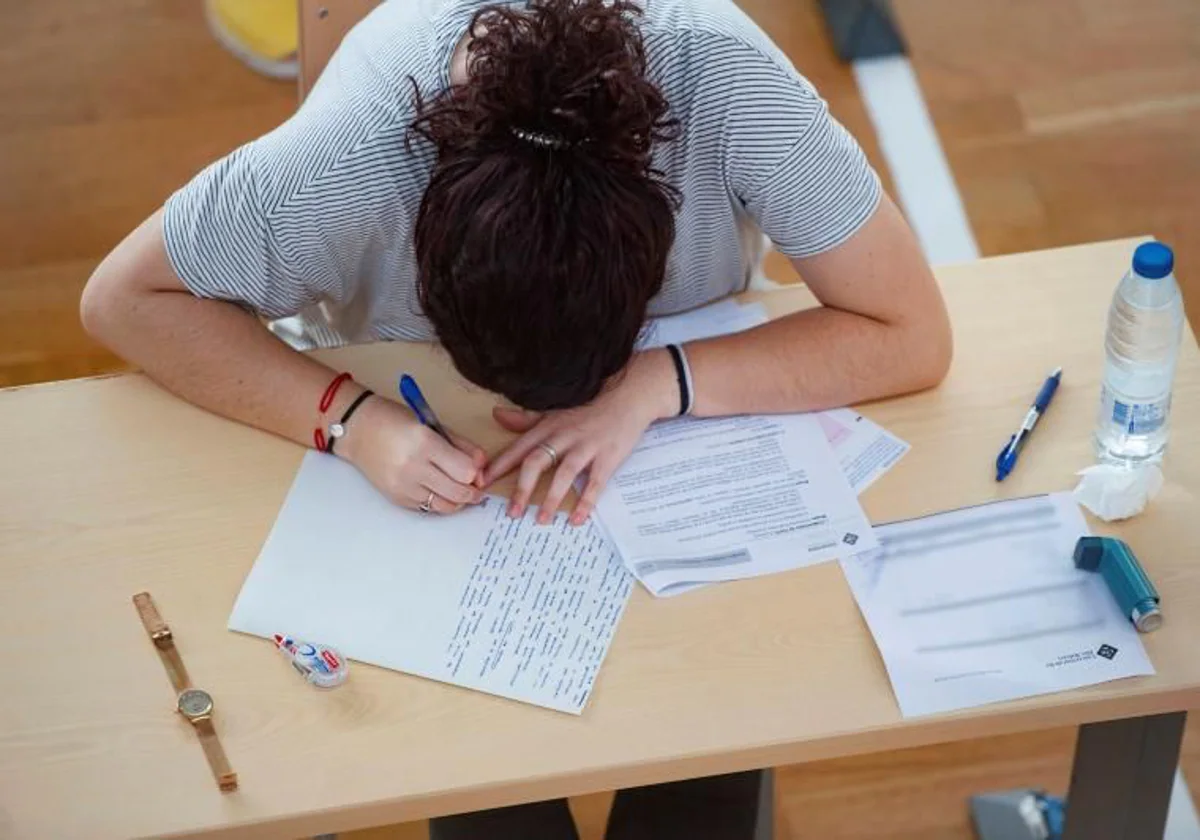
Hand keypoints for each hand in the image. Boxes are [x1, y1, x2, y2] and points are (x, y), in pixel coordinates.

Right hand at [339, 391, 485, 513]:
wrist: (357, 430)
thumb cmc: (395, 420)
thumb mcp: (432, 424)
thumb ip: (461, 444)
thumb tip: (482, 465)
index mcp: (425, 442)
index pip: (464, 471)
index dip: (476, 473)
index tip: (477, 470)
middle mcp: (413, 467)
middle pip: (458, 492)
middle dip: (473, 492)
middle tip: (476, 487)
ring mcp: (403, 486)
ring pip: (444, 506)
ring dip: (458, 501)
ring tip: (461, 491)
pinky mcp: (397, 498)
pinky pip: (427, 508)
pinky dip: (439, 502)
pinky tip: (439, 491)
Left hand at [482, 350, 676, 524]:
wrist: (629, 394)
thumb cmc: (590, 403)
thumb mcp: (555, 409)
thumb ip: (526, 418)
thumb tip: (496, 416)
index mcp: (548, 426)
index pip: (518, 448)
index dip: (498, 466)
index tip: (481, 484)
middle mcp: (564, 436)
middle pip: (536, 463)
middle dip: (521, 489)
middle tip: (512, 513)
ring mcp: (587, 446)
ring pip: (564, 475)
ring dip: (551, 499)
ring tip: (541, 521)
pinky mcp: (608, 457)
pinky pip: (595, 483)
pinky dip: (586, 502)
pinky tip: (577, 519)